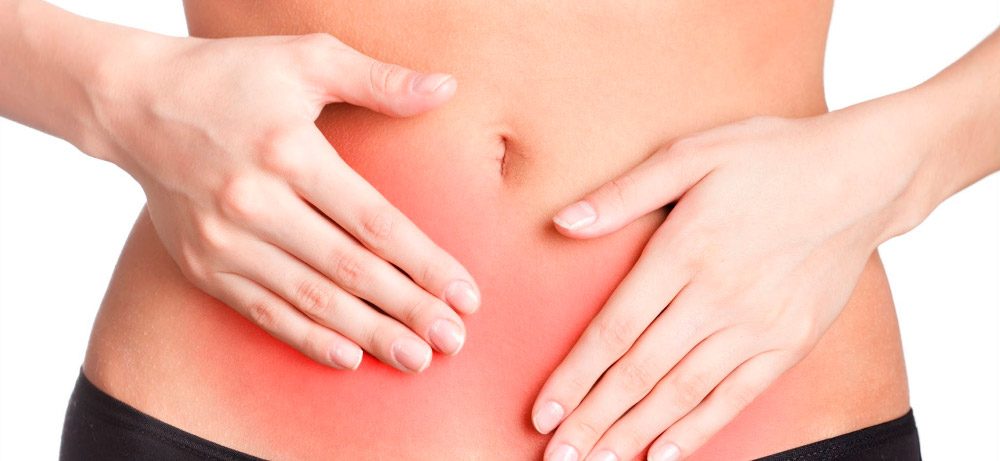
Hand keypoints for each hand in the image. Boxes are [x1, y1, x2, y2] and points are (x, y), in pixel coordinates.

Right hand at [87, 32, 480, 372]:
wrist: (133, 104)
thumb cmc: (229, 75)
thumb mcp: (304, 57)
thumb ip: (377, 79)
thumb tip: (445, 88)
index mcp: (290, 153)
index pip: (374, 222)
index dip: (425, 263)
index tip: (466, 293)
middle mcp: (256, 202)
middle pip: (349, 268)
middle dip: (408, 309)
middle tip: (454, 340)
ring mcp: (225, 240)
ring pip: (310, 298)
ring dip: (368, 334)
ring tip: (417, 358)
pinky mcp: (203, 265)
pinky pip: (262, 311)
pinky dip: (306, 337)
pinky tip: (348, 358)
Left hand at [530, 97, 932, 459]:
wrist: (863, 175)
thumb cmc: (770, 157)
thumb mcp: (692, 153)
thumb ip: (625, 193)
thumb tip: (563, 222)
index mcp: (685, 250)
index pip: (615, 329)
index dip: (575, 376)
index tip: (543, 412)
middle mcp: (718, 296)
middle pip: (642, 371)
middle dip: (594, 418)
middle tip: (558, 455)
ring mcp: (758, 325)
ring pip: (683, 391)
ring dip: (635, 432)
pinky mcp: (791, 341)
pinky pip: (738, 395)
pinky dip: (699, 427)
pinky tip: (665, 453)